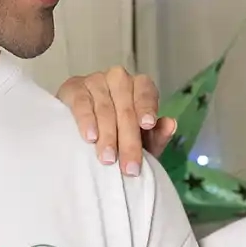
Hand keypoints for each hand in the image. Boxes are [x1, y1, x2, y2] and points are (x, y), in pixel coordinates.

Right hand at [57, 66, 176, 177]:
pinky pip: (82, 103)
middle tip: (129, 168)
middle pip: (126, 109)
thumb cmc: (117, 135)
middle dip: (128, 140)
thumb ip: (157, 136)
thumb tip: (171, 124)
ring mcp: (95, 80)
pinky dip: (86, 121)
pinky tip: (90, 137)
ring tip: (108, 159)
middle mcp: (119, 78)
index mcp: (139, 86)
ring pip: (104, 108)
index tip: (147, 125)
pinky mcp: (74, 87)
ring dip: (107, 136)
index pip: (146, 93)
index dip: (147, 108)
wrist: (81, 132)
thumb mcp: (141, 141)